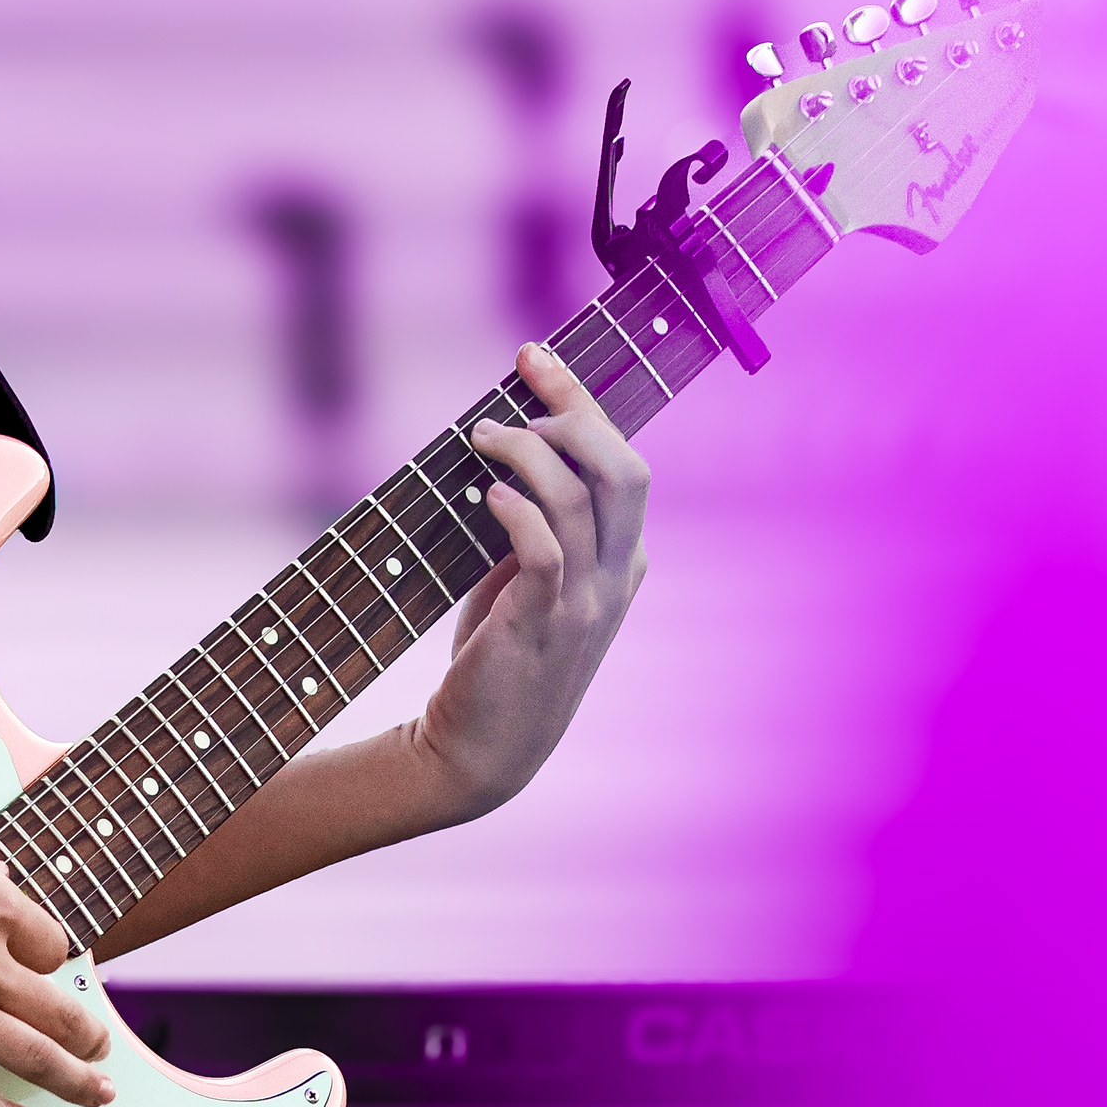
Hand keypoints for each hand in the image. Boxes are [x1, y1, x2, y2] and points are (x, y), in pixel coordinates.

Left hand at [413, 343, 654, 820]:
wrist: (479, 751)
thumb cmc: (498, 654)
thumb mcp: (525, 576)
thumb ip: (533, 519)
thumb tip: (503, 439)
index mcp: (624, 559)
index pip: (625, 461)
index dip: (582, 400)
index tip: (534, 356)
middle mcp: (618, 576)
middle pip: (626, 469)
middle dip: (576, 409)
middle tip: (522, 378)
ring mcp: (587, 604)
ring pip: (584, 499)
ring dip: (530, 452)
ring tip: (483, 437)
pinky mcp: (544, 625)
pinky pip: (548, 551)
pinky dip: (519, 510)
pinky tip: (488, 494)